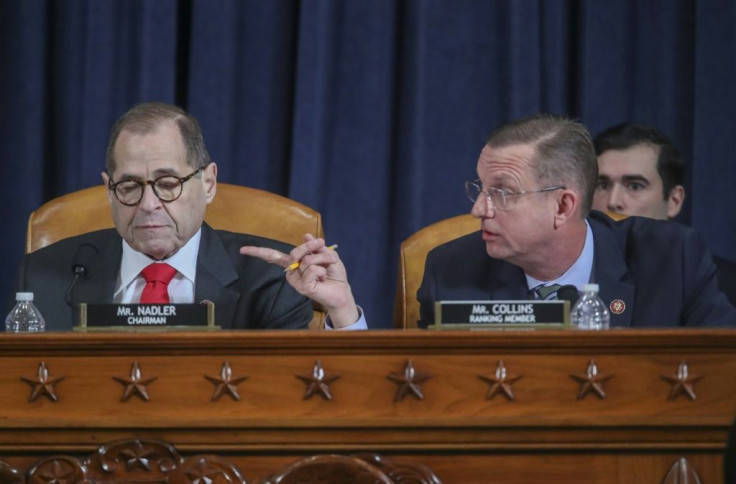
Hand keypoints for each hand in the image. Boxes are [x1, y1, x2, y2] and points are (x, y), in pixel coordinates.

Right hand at [239, 234, 359, 327]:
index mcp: (294, 263)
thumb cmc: (333, 274)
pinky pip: (311, 270)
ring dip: (323, 261)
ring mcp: (296, 281)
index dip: (258, 252)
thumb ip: (315, 247)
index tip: (242, 250)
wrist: (342, 290)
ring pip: (307, 260)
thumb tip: (306, 235)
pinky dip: (322, 270)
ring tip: (327, 269)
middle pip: (295, 252)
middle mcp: (292, 272)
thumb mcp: (327, 255)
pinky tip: (323, 278)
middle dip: (311, 247)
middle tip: (323, 244)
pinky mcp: (302, 287)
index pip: (273, 257)